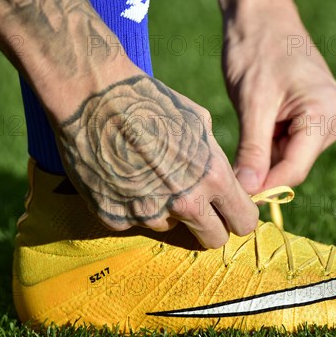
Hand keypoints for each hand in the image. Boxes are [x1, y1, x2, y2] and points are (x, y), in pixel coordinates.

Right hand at [55, 72, 258, 248]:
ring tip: (146, 173)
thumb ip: (215, 159)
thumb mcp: (198, 122)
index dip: (238, 217)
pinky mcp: (115, 218)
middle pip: (213, 239)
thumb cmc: (149, 102)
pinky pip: (134, 222)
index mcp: (211, 177)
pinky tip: (122, 175)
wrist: (92, 98)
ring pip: (169, 227)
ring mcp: (147, 215)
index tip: (230, 212)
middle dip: (211, 227)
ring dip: (165, 210)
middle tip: (198, 208)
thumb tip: (225, 183)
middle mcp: (183, 202)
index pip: (243, 221)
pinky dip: (132, 205)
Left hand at [223, 0, 335, 192]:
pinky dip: (266, 142)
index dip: (264, 187)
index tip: (234, 199)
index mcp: (327, 113)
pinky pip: (288, 144)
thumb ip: (253, 150)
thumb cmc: (256, 50)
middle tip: (228, 162)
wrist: (261, 17)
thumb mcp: (252, 103)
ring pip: (288, 157)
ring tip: (244, 126)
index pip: (295, 168)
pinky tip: (255, 122)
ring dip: (262, 153)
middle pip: (293, 165)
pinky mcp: (315, 117)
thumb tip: (249, 192)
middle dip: (261, 168)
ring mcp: (328, 118)